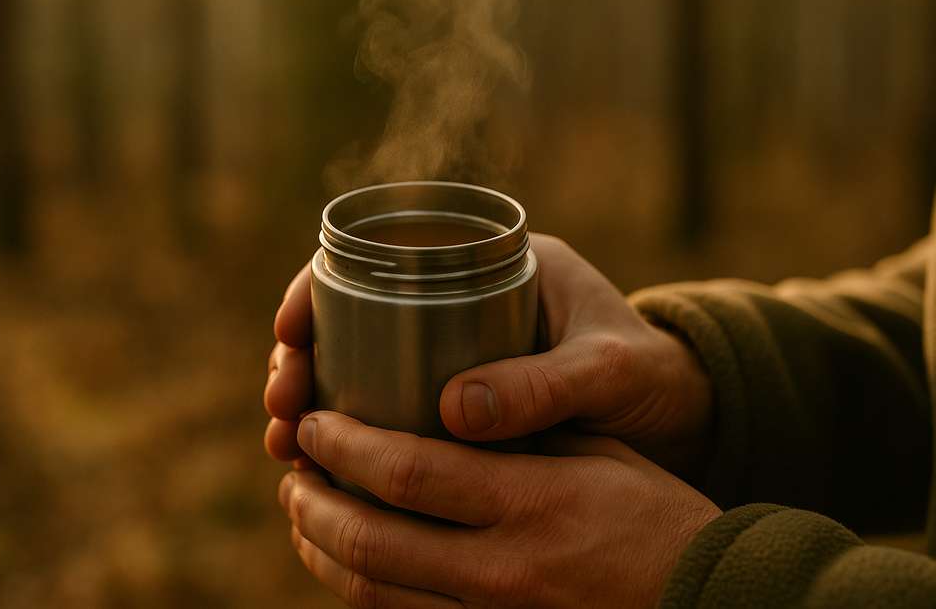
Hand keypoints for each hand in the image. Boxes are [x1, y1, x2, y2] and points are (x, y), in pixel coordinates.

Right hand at [265, 234, 712, 478]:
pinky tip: (320, 468)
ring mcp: (452, 350)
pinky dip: (348, 432)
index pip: (379, 257)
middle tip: (281, 407)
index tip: (288, 333)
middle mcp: (459, 300)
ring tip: (284, 445)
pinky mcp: (455, 396)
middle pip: (351, 316)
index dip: (316, 289)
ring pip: (358, 365)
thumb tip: (454, 411)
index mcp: (491, 262)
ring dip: (313, 400)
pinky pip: (386, 407)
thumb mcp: (607, 370)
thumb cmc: (653, 375)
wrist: (683, 411)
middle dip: (300, 358)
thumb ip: (546, 385)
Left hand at [279, 411, 721, 608]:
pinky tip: (350, 565)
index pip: (407, 471)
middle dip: (312, 503)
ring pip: (373, 594)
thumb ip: (516, 435)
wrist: (704, 601)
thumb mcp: (594, 456)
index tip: (315, 424)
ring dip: (321, 551)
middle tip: (293, 471)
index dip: (344, 446)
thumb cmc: (653, 516)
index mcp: (531, 501)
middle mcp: (504, 567)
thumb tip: (435, 408)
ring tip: (303, 515)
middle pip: (371, 540)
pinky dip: (362, 594)